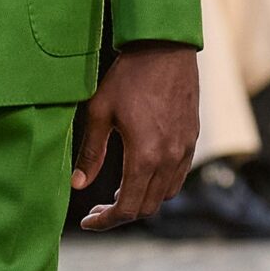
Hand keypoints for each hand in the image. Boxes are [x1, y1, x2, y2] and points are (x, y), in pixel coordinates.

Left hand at [71, 42, 199, 230]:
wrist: (164, 49)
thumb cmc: (128, 77)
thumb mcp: (99, 112)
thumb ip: (90, 153)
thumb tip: (77, 185)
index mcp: (144, 157)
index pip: (126, 209)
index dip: (105, 221)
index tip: (87, 221)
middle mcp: (169, 160)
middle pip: (146, 208)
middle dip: (120, 214)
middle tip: (97, 209)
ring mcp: (184, 151)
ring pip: (165, 196)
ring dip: (141, 201)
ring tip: (118, 192)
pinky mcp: (191, 140)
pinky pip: (178, 177)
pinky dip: (159, 186)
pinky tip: (142, 174)